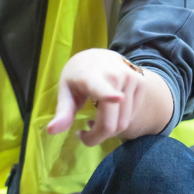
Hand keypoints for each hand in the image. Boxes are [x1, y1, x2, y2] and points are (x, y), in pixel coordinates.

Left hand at [44, 49, 171, 145]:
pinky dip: (119, 122)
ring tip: (93, 121)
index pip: (100, 86)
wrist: (97, 56)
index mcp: (91, 76)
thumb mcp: (65, 92)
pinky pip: (131, 116)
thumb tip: (51, 131)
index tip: (118, 98)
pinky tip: (108, 114)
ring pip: (123, 123)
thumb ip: (62, 112)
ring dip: (107, 131)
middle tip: (82, 134)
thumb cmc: (77, 76)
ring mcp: (131, 78)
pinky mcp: (142, 83)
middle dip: (96, 136)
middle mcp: (115, 75)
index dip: (108, 94)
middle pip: (112, 122)